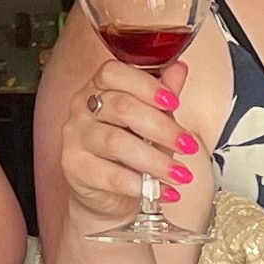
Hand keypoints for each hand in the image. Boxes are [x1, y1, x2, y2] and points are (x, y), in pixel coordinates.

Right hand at [55, 45, 207, 231]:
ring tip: (180, 174)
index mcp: (99, 87)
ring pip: (116, 142)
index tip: (174, 102)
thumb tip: (179, 68)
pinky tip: (162, 191)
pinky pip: (110, 175)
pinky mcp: (74, 167)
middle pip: (122, 107)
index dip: (146, 85)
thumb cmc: (132, 153)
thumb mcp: (153, 122)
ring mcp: (75, 137)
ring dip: (156, 161)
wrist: (110, 195)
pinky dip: (142, 185)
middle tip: (188, 146)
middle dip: (162, 128)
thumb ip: (163, 96)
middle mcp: (82, 107)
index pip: (114, 73)